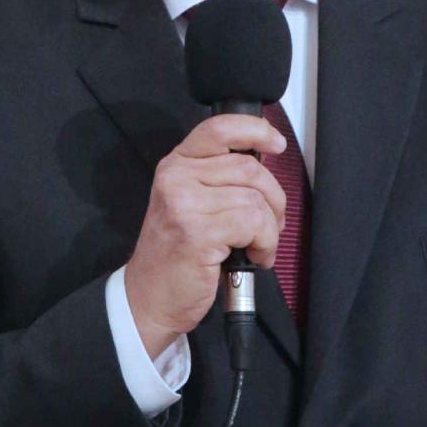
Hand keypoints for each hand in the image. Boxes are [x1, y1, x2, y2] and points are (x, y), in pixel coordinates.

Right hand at [124, 114, 286, 358]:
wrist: (149, 298)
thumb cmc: (176, 255)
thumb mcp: (190, 204)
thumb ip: (218, 179)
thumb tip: (266, 165)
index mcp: (176, 165)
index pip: (220, 128)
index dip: (256, 130)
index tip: (277, 144)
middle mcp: (176, 178)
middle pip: (249, 168)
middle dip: (274, 199)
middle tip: (270, 224)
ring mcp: (185, 205)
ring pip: (255, 200)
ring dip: (270, 229)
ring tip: (258, 247)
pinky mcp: (198, 233)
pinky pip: (254, 225)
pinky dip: (265, 243)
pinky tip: (254, 257)